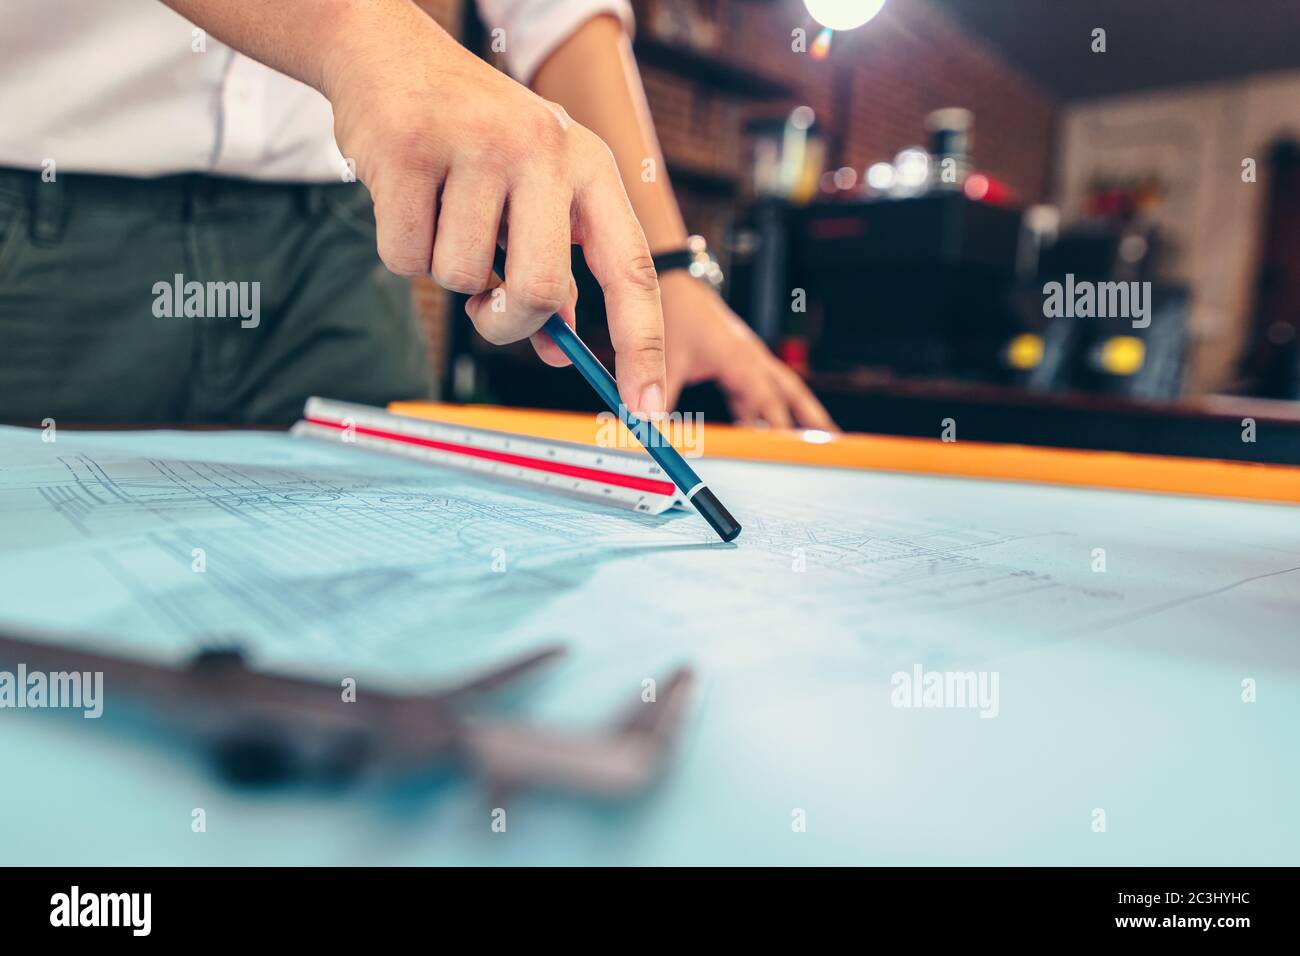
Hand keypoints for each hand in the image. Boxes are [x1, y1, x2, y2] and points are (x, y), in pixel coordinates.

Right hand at [322, 5, 666, 415]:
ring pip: (460, 280)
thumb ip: (554, 269)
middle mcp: (543, 149)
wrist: (390, 57)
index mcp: (588, 167)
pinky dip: (400, 249)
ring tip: (442, 212)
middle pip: (541, 292)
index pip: (632, 269)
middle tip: (489, 302)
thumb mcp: (534, 195)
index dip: (643, 344)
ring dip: (445, 271)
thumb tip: (557, 349)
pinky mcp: (408, 150)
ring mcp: (475, 144)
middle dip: (507, 321)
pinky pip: (403, 260)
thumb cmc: (472, 141)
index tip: (646, 406)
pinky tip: (406, 195)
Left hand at [659, 272, 836, 430]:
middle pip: (791, 393)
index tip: (786, 451)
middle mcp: (752, 357)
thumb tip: (654, 426)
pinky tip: (761, 428)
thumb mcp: (671, 358)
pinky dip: (767, 409)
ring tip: (819, 439)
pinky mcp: (742, 360)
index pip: (765, 399)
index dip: (776, 426)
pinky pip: (762, 389)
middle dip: (811, 419)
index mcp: (739, 358)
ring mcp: (750, 358)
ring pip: (784, 389)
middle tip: (831, 445)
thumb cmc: (679, 313)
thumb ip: (663, 395)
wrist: (678, 283)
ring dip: (801, 413)